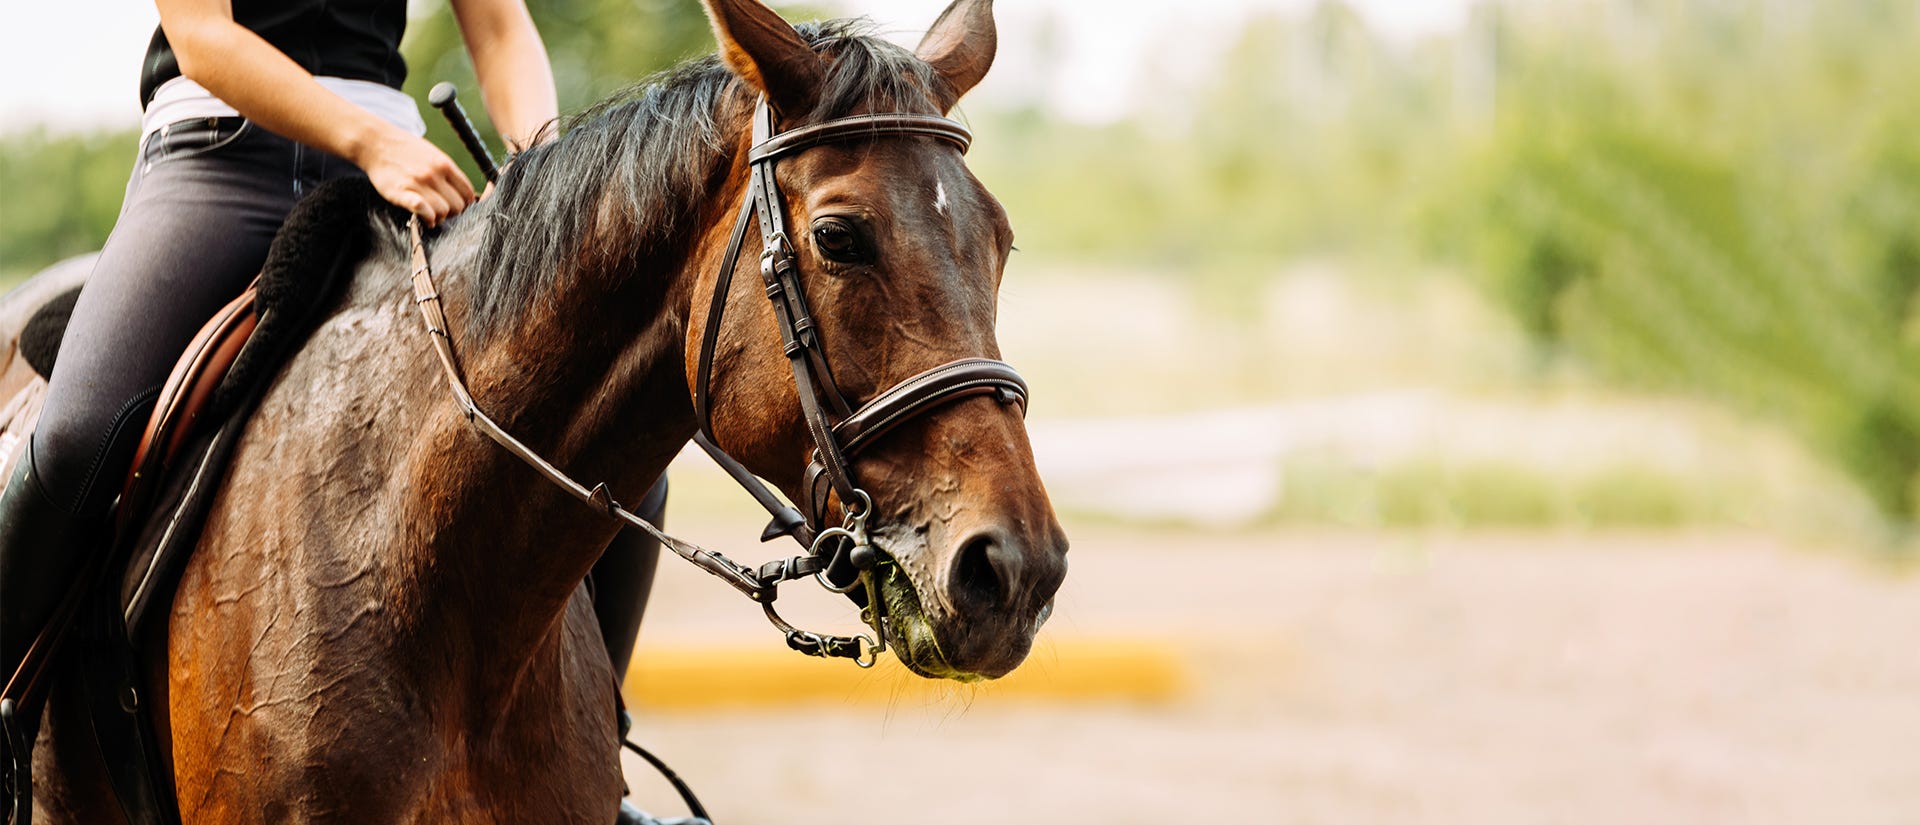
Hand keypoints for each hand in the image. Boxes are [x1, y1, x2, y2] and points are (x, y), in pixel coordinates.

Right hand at [357, 129, 476, 225]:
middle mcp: (435, 174)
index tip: (456, 206)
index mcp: (445, 165)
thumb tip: (463, 192)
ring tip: (430, 215)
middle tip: (441, 212)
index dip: (465, 204)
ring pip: (443, 211)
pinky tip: (423, 217)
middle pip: (458, 205)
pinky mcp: (402, 191)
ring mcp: (419, 183)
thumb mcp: (433, 154)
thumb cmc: (405, 150)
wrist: (376, 142)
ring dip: (438, 217)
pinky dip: (426, 217)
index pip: (468, 193)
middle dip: (452, 213)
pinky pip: (422, 209)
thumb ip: (448, 172)